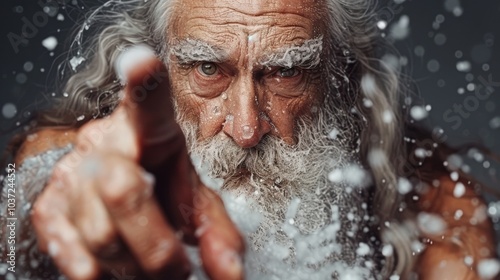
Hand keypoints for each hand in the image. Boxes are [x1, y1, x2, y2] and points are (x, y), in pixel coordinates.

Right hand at [31, 56, 244, 279]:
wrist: (114, 192)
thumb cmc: (161, 187)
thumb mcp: (194, 201)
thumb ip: (216, 231)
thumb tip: (231, 274)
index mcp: (149, 129)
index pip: (147, 103)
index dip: (143, 84)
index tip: (143, 62)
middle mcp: (105, 142)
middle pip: (123, 190)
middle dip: (156, 247)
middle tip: (177, 269)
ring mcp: (72, 173)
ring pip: (99, 232)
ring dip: (133, 266)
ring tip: (150, 270)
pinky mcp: (50, 205)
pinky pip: (65, 244)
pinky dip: (92, 269)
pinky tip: (106, 271)